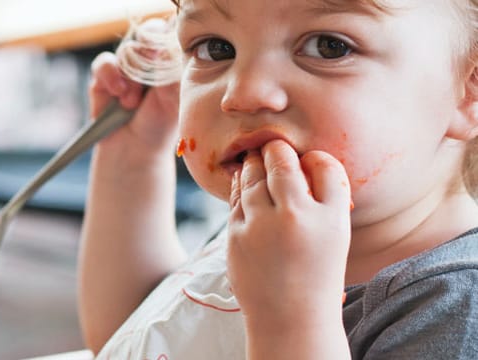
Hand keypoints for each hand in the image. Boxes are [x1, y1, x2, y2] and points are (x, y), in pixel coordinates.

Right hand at [89, 34, 179, 157]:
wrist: (137, 149)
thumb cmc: (161, 125)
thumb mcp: (173, 100)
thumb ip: (170, 73)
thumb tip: (161, 49)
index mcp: (172, 61)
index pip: (173, 35)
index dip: (171, 40)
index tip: (169, 57)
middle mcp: (150, 58)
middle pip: (151, 31)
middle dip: (150, 48)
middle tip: (153, 65)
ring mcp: (127, 66)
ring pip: (128, 50)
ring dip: (132, 76)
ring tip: (134, 102)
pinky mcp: (105, 75)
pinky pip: (105, 62)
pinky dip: (111, 76)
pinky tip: (119, 94)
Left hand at [227, 140, 351, 332]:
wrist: (288, 317)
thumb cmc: (317, 273)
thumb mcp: (335, 236)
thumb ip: (327, 196)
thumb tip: (307, 160)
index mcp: (330, 219)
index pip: (324, 166)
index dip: (314, 157)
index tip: (307, 157)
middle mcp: (295, 218)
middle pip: (282, 163)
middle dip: (277, 149)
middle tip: (275, 146)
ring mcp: (261, 227)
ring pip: (254, 176)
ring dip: (255, 162)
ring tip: (257, 156)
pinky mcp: (236, 236)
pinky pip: (237, 197)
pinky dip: (241, 183)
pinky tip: (245, 178)